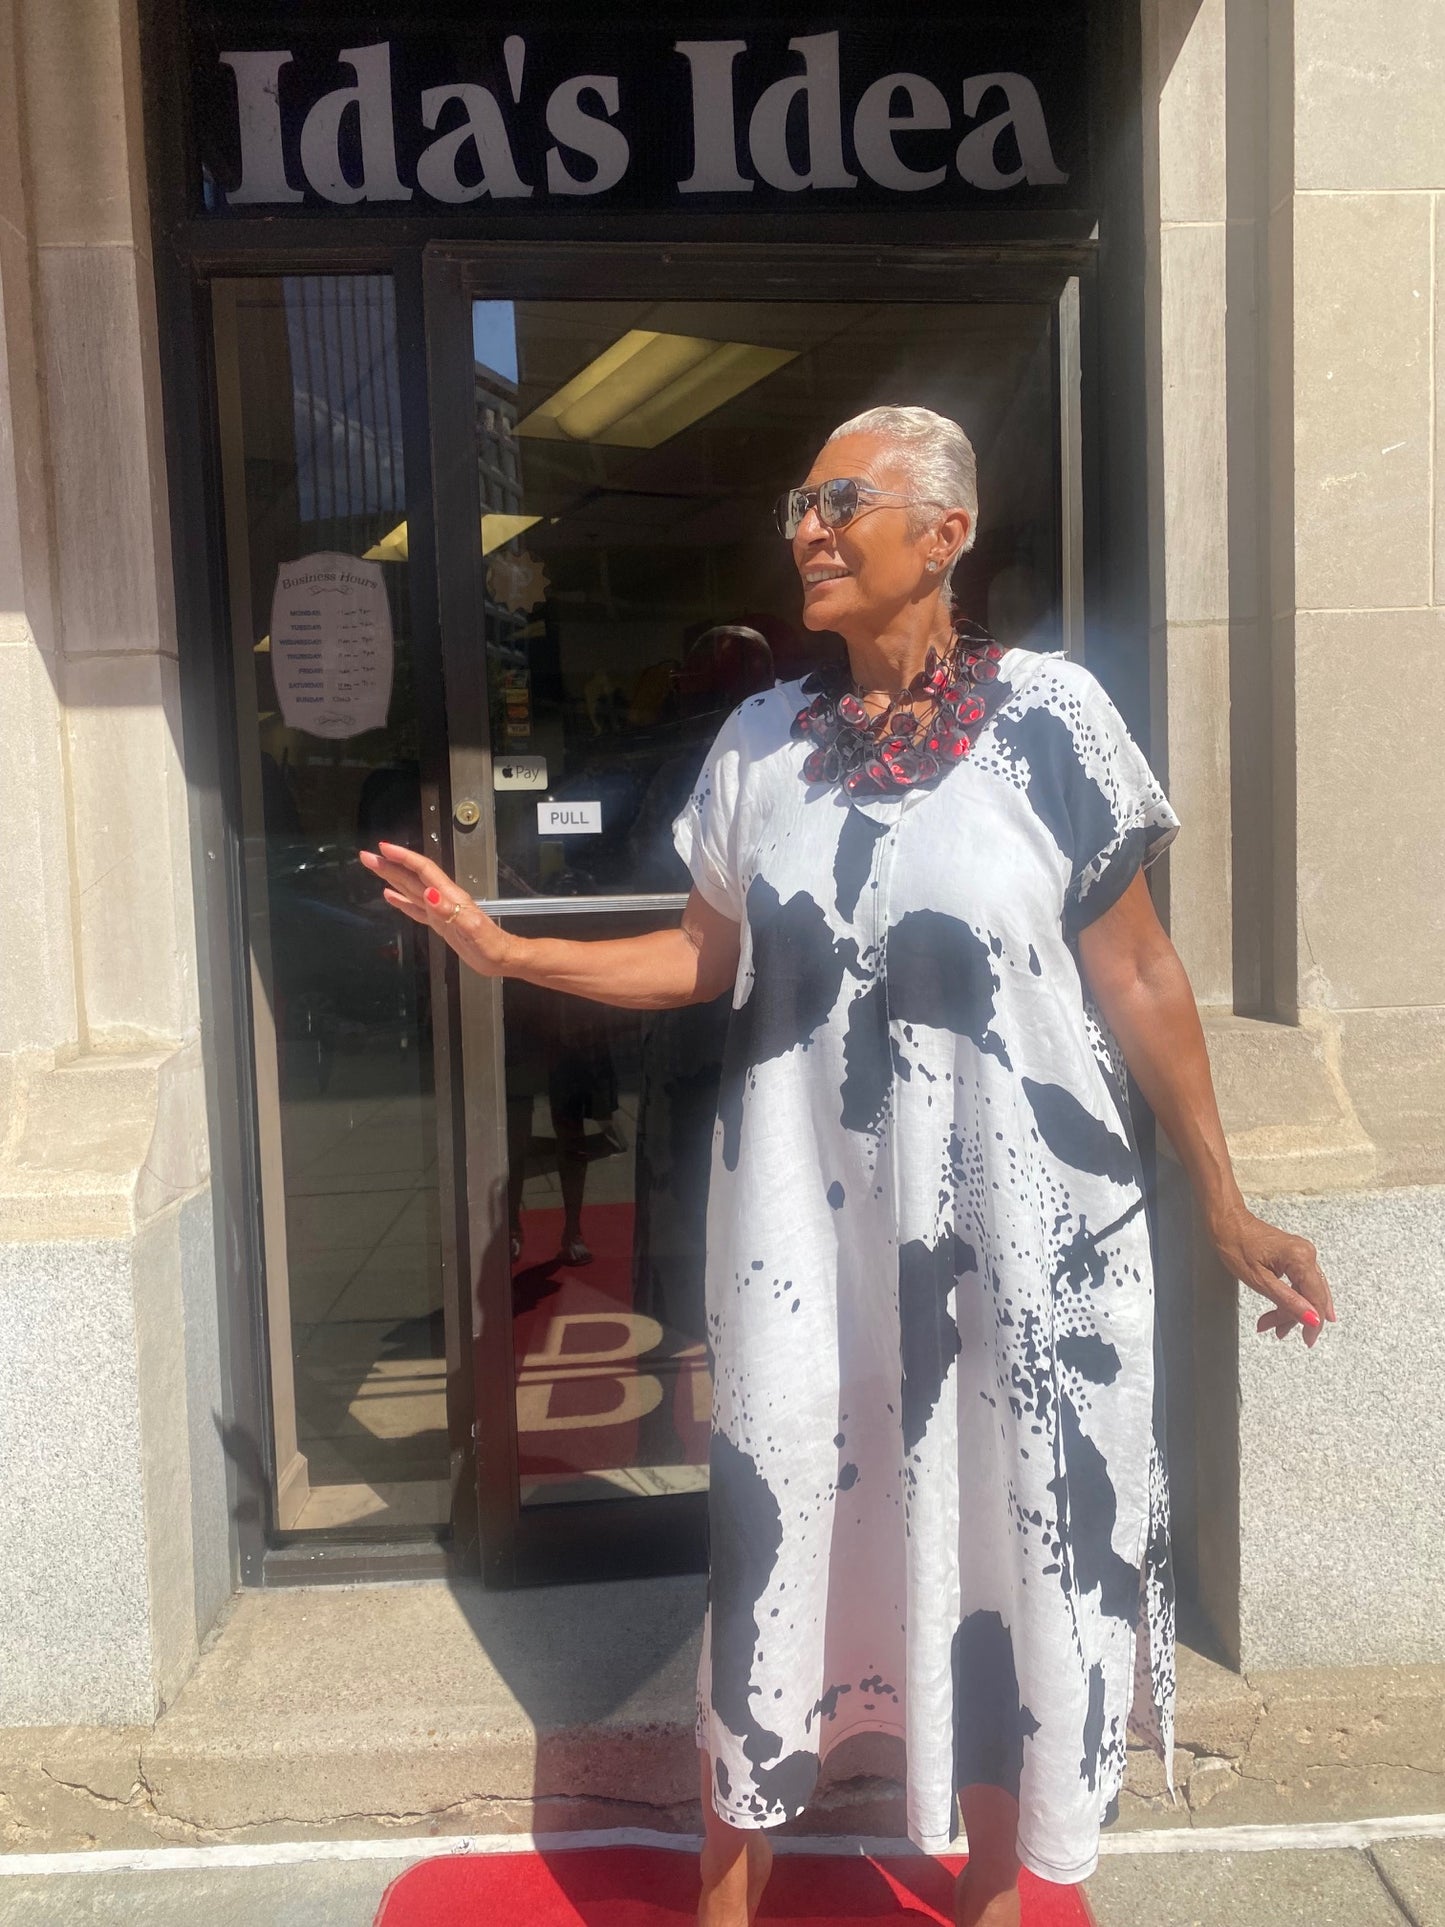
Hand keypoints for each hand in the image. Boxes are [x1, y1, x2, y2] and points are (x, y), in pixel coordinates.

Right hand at [359, 841, 517, 978]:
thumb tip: (429, 894)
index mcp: (451, 897)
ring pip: (410, 888)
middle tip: (367, 856)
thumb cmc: (492, 946)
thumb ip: (451, 912)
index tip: (384, 848)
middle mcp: (443, 899)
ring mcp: (439, 910)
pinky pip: (415, 907)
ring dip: (391, 877)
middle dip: (390, 864)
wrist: (502, 957)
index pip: (423, 871)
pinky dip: (400, 900)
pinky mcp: (439, 922)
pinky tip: (390, 895)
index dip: (404, 858)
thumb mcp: (473, 930)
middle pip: (412, 876)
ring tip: (374, 867)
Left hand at [1208, 1204, 1337, 1347]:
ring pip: (1305, 1291)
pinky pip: (1299, 1282)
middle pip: (1312, 1296)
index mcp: (1301, 1258)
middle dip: (1294, 1317)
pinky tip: (1280, 1309)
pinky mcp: (1296, 1255)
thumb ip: (1287, 1301)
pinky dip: (1289, 1297)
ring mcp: (1303, 1254)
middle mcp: (1307, 1254)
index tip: (1308, 1340)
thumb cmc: (1235, 1245)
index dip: (1314, 1323)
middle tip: (1276, 1332)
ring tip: (1271, 1325)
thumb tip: (1312, 1319)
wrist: (1226, 1221)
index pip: (1317, 1298)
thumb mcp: (1259, 1280)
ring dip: (1290, 1310)